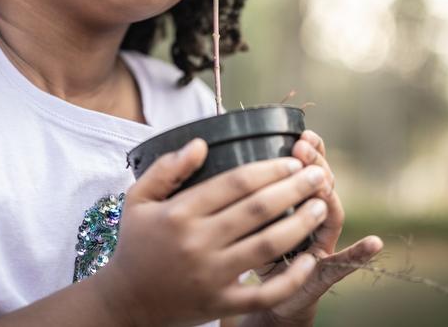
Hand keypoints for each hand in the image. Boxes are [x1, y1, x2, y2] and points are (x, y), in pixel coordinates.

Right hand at [99, 138, 332, 326]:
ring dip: (300, 224)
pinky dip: (291, 277)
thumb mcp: (138, 198)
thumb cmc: (136, 243)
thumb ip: (167, 168)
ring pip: (266, 246)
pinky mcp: (220, 304)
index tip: (292, 160)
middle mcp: (197, 243)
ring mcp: (211, 276)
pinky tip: (309, 259)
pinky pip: (264, 293)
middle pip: (256, 210)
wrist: (126, 301)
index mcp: (179, 213)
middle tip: (318, 176)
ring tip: (321, 207)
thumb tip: (200, 143)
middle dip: (294, 189)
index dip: (268, 169)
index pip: (234, 183)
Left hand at [246, 130, 382, 326]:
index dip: (309, 151)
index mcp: (292, 202)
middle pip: (320, 186)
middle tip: (303, 146)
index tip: (302, 134)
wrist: (260, 299)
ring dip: (328, 194)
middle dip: (314, 164)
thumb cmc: (251, 252)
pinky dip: (360, 253)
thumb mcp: (243, 216)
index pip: (305, 170)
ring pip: (331, 214)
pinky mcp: (323, 272)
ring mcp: (321, 244)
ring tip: (320, 180)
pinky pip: (344, 263)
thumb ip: (242, 190)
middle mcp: (312, 219)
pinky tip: (374, 243)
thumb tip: (213, 150)